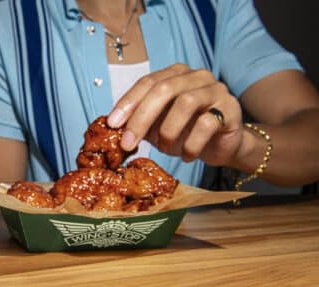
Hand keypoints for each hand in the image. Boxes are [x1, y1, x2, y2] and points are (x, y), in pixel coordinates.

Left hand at [107, 63, 243, 165]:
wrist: (221, 146)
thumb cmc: (186, 132)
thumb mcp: (157, 126)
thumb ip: (139, 121)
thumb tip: (113, 128)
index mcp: (175, 74)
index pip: (147, 82)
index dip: (128, 102)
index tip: (112, 124)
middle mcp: (196, 76)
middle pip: (164, 89)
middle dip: (141, 118)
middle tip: (128, 142)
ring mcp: (216, 90)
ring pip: (185, 103)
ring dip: (168, 131)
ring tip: (165, 149)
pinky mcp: (231, 109)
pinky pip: (207, 124)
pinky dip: (191, 144)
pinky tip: (187, 155)